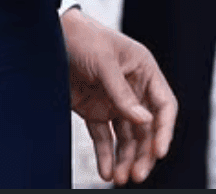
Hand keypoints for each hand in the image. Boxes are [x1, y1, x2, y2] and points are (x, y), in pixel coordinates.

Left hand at [62, 6, 176, 185]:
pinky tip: (106, 172)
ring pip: (127, 138)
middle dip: (144, 153)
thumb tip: (145, 122)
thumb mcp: (105, 62)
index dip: (164, 130)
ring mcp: (114, 102)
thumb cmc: (84, 39)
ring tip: (119, 179)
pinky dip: (105, 155)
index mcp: (144, 71)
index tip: (159, 151)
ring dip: (125, 159)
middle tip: (138, 175)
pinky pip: (104, 138)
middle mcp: (133, 89)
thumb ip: (122, 93)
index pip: (164, 106)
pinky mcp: (94, 111)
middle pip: (146, 128)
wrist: (52, 37)